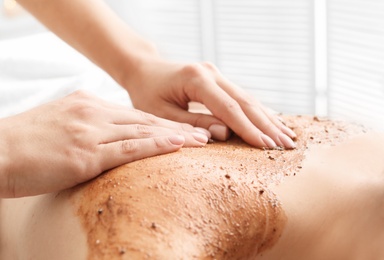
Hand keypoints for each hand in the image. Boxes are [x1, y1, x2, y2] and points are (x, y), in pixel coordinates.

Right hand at [0, 91, 209, 196]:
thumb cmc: (24, 143)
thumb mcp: (59, 124)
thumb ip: (84, 124)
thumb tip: (103, 133)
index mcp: (87, 104)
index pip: (134, 114)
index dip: (162, 121)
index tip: (183, 127)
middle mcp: (93, 113)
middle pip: (145, 119)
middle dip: (177, 126)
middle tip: (204, 131)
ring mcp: (91, 131)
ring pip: (143, 130)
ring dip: (176, 135)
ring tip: (202, 140)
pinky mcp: (86, 153)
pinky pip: (129, 148)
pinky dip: (156, 145)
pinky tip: (177, 145)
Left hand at [124, 59, 296, 148]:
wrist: (144, 69)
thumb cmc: (147, 93)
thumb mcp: (162, 113)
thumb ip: (192, 123)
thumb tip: (225, 134)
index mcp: (197, 79)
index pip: (229, 108)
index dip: (249, 129)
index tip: (267, 146)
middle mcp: (211, 73)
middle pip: (246, 102)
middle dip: (267, 125)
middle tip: (287, 145)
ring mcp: (216, 74)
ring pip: (248, 98)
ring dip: (268, 118)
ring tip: (288, 136)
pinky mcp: (218, 79)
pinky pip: (241, 97)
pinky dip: (258, 111)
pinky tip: (273, 121)